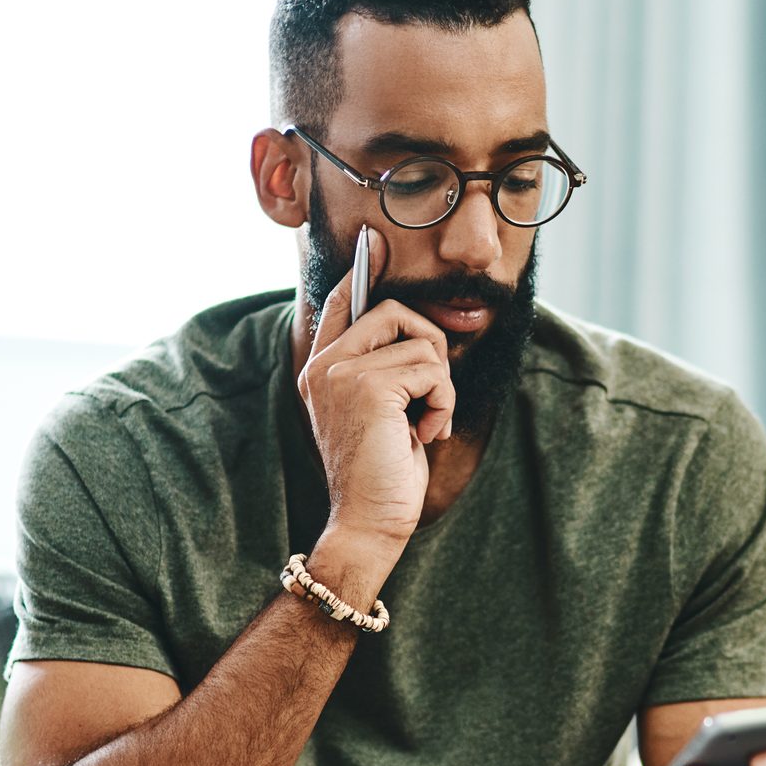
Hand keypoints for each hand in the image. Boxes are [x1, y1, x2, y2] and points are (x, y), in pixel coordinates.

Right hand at [298, 226, 456, 550]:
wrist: (368, 522)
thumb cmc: (383, 475)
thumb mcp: (384, 413)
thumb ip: (388, 370)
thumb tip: (420, 329)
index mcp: (322, 369)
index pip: (341, 302)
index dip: (362, 270)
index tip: (375, 243)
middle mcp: (324, 365)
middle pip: (394, 311)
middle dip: (430, 350)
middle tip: (430, 397)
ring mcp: (341, 372)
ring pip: (421, 342)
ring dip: (441, 386)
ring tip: (424, 422)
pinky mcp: (367, 386)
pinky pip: (432, 368)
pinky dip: (444, 402)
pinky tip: (425, 433)